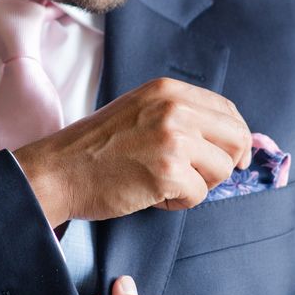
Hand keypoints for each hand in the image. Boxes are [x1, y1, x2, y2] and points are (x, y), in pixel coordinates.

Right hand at [13, 78, 252, 227]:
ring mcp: (173, 139)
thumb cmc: (96, 149)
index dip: (235, 139)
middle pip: (236, 138)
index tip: (232, 158)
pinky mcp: (167, 171)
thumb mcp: (140, 112)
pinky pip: (199, 195)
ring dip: (198, 185)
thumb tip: (228, 140)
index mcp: (169, 90)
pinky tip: (151, 195)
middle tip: (198, 178)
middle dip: (224, 164)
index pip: (228, 111)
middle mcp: (175, 108)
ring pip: (222, 170)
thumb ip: (180, 117)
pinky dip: (178, 203)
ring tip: (163, 184)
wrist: (58, 171)